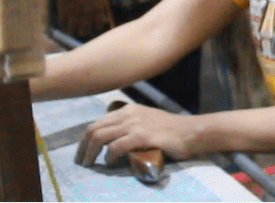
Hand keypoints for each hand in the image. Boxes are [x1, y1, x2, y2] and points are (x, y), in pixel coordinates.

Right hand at [53, 0, 113, 38]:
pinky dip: (64, 25)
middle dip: (84, 30)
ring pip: (74, 31)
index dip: (95, 26)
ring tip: (72, 29)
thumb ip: (100, 3)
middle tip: (81, 29)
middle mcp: (87, 14)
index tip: (92, 25)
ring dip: (73, 31)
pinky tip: (64, 23)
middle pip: (86, 31)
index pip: (98, 25)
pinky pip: (63, 24)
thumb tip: (103, 15)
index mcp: (98, 8)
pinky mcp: (63, 11)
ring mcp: (74, 14)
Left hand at [76, 102, 199, 167]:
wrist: (193, 132)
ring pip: (100, 136)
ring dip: (90, 153)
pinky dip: (109, 156)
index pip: (98, 122)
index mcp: (129, 110)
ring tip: (90, 164)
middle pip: (94, 128)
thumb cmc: (173, 130)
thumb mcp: (147, 121)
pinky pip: (115, 147)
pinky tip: (110, 163)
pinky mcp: (142, 136)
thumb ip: (131, 125)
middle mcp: (129, 114)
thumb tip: (114, 139)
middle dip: (83, 147)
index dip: (85, 139)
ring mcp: (136, 124)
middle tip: (81, 161)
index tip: (83, 152)